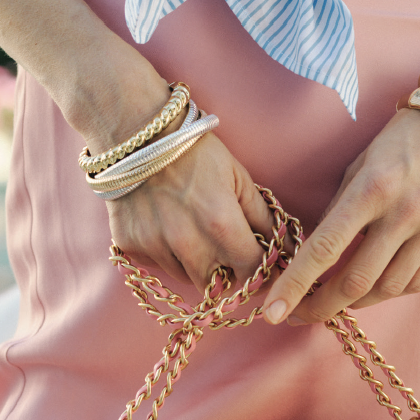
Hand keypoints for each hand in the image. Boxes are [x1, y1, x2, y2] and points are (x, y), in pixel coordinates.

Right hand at [105, 132, 276, 290]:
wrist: (136, 133)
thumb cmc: (195, 151)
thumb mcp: (238, 179)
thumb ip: (264, 219)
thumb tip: (290, 251)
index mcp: (221, 224)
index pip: (252, 272)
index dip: (262, 271)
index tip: (262, 265)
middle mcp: (187, 243)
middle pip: (219, 285)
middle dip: (229, 273)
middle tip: (228, 250)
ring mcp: (155, 246)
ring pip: (187, 278)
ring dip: (197, 266)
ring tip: (195, 232)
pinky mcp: (129, 246)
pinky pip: (157, 267)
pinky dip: (167, 256)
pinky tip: (167, 227)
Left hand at [262, 108, 419, 323]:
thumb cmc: (401, 142)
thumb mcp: (360, 165)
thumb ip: (340, 210)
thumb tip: (317, 254)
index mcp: (371, 189)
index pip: (325, 249)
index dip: (295, 286)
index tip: (273, 311)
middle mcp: (404, 213)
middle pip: (356, 281)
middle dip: (323, 306)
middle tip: (302, 313)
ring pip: (388, 288)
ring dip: (357, 301)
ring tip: (340, 297)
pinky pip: (417, 282)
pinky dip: (391, 290)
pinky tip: (378, 284)